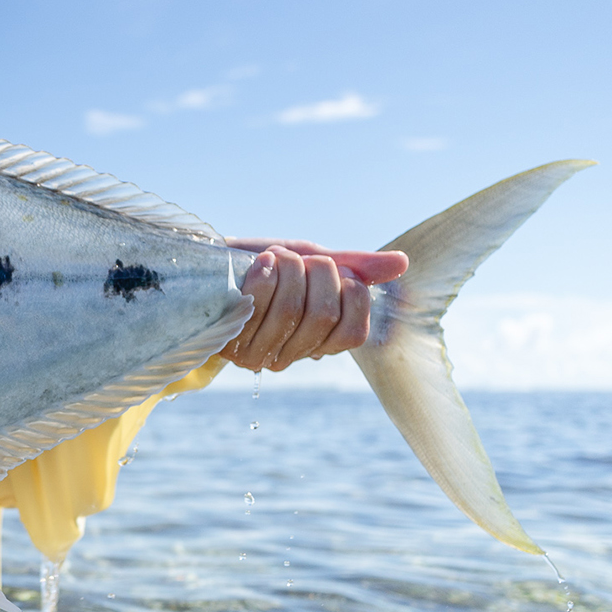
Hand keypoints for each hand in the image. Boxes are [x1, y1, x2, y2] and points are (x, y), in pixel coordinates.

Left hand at [220, 238, 409, 371]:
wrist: (209, 265)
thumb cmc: (266, 265)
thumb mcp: (313, 261)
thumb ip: (355, 266)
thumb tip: (402, 264)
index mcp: (317, 341)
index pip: (354, 333)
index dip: (352, 296)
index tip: (338, 270)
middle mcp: (289, 354)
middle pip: (323, 316)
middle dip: (318, 274)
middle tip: (302, 260)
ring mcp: (258, 353)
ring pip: (292, 311)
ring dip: (290, 271)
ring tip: (278, 257)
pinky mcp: (230, 341)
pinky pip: (259, 307)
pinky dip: (265, 276)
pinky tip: (262, 263)